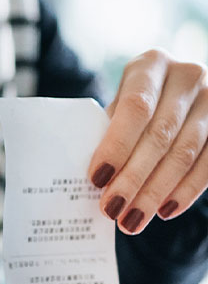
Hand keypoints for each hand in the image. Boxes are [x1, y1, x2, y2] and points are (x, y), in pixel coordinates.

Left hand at [88, 49, 207, 233]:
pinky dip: (185, 191)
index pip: (135, 106)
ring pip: (185, 153)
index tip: (97, 178)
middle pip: (159, 134)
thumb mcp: (119, 104)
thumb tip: (95, 179)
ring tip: (132, 219)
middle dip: (133, 178)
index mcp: (151, 64)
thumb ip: (109, 131)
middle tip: (112, 209)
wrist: (177, 93)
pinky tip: (164, 211)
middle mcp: (187, 76)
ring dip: (156, 191)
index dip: (116, 144)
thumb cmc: (136, 103)